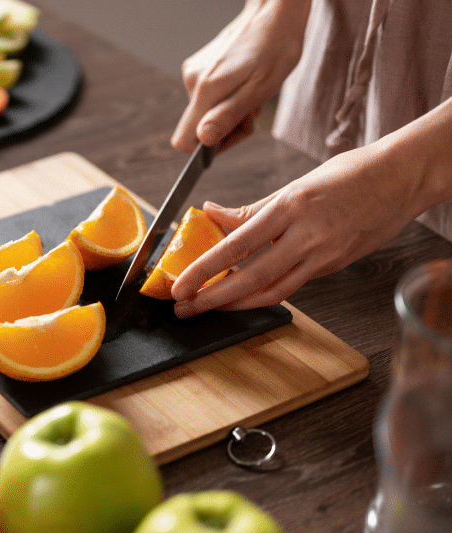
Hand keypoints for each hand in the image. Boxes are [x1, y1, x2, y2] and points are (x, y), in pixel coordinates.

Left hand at [169, 144, 422, 316]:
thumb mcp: (295, 185)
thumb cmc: (349, 174)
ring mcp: (323, 255)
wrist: (403, 179)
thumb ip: (251, 208)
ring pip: (272, 290)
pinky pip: (291, 286)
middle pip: (251, 278)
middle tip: (184, 307)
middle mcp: (306, 235)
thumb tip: (211, 214)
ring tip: (206, 308)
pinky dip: (262, 294)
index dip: (205, 268)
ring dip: (235, 304)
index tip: (180, 283)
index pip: (237, 245)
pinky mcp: (333, 267)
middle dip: (212, 297)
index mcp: (290, 207)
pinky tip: (241, 298)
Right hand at [171, 0, 310, 152]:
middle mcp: (193, 81)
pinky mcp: (199, 67)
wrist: (273, 11)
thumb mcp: (261, 88)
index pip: (184, 141)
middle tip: (253, 110)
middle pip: (199, 127)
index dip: (207, 148)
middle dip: (227, 126)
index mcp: (206, 89)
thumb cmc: (276, 46)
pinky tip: (245, 82)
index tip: (232, 135)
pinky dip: (228, 97)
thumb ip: (229, 115)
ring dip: (231, 110)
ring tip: (253, 91)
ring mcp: (194, 73)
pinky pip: (208, 97)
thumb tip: (204, 140)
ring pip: (205, 111)